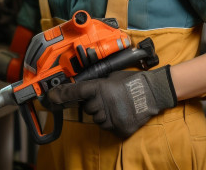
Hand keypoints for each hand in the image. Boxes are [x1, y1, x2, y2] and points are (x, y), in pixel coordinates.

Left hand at [46, 66, 177, 137]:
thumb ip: (96, 83)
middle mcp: (104, 103)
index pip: (76, 92)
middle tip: (108, 97)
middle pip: (88, 108)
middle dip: (94, 103)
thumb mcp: (112, 76)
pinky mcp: (119, 129)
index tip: (51, 97)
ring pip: (97, 119)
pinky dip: (113, 121)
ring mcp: (112, 118)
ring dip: (103, 113)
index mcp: (101, 88)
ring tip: (118, 104)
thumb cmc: (133, 81)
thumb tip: (80, 89)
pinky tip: (122, 112)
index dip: (62, 95)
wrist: (153, 92)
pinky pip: (108, 127)